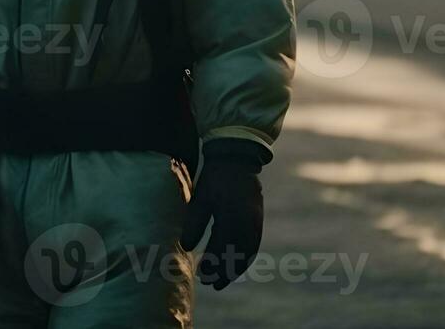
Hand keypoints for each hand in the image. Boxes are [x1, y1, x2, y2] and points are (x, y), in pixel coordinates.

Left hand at [179, 139, 267, 290]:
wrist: (236, 159)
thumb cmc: (215, 179)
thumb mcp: (201, 199)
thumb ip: (195, 222)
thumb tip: (187, 247)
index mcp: (232, 218)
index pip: (223, 250)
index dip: (213, 265)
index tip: (202, 277)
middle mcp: (247, 223)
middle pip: (238, 255)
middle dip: (226, 272)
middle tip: (212, 284)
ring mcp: (256, 221)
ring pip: (248, 252)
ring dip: (237, 267)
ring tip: (224, 278)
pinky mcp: (258, 219)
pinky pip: (253, 244)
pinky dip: (245, 256)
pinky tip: (236, 263)